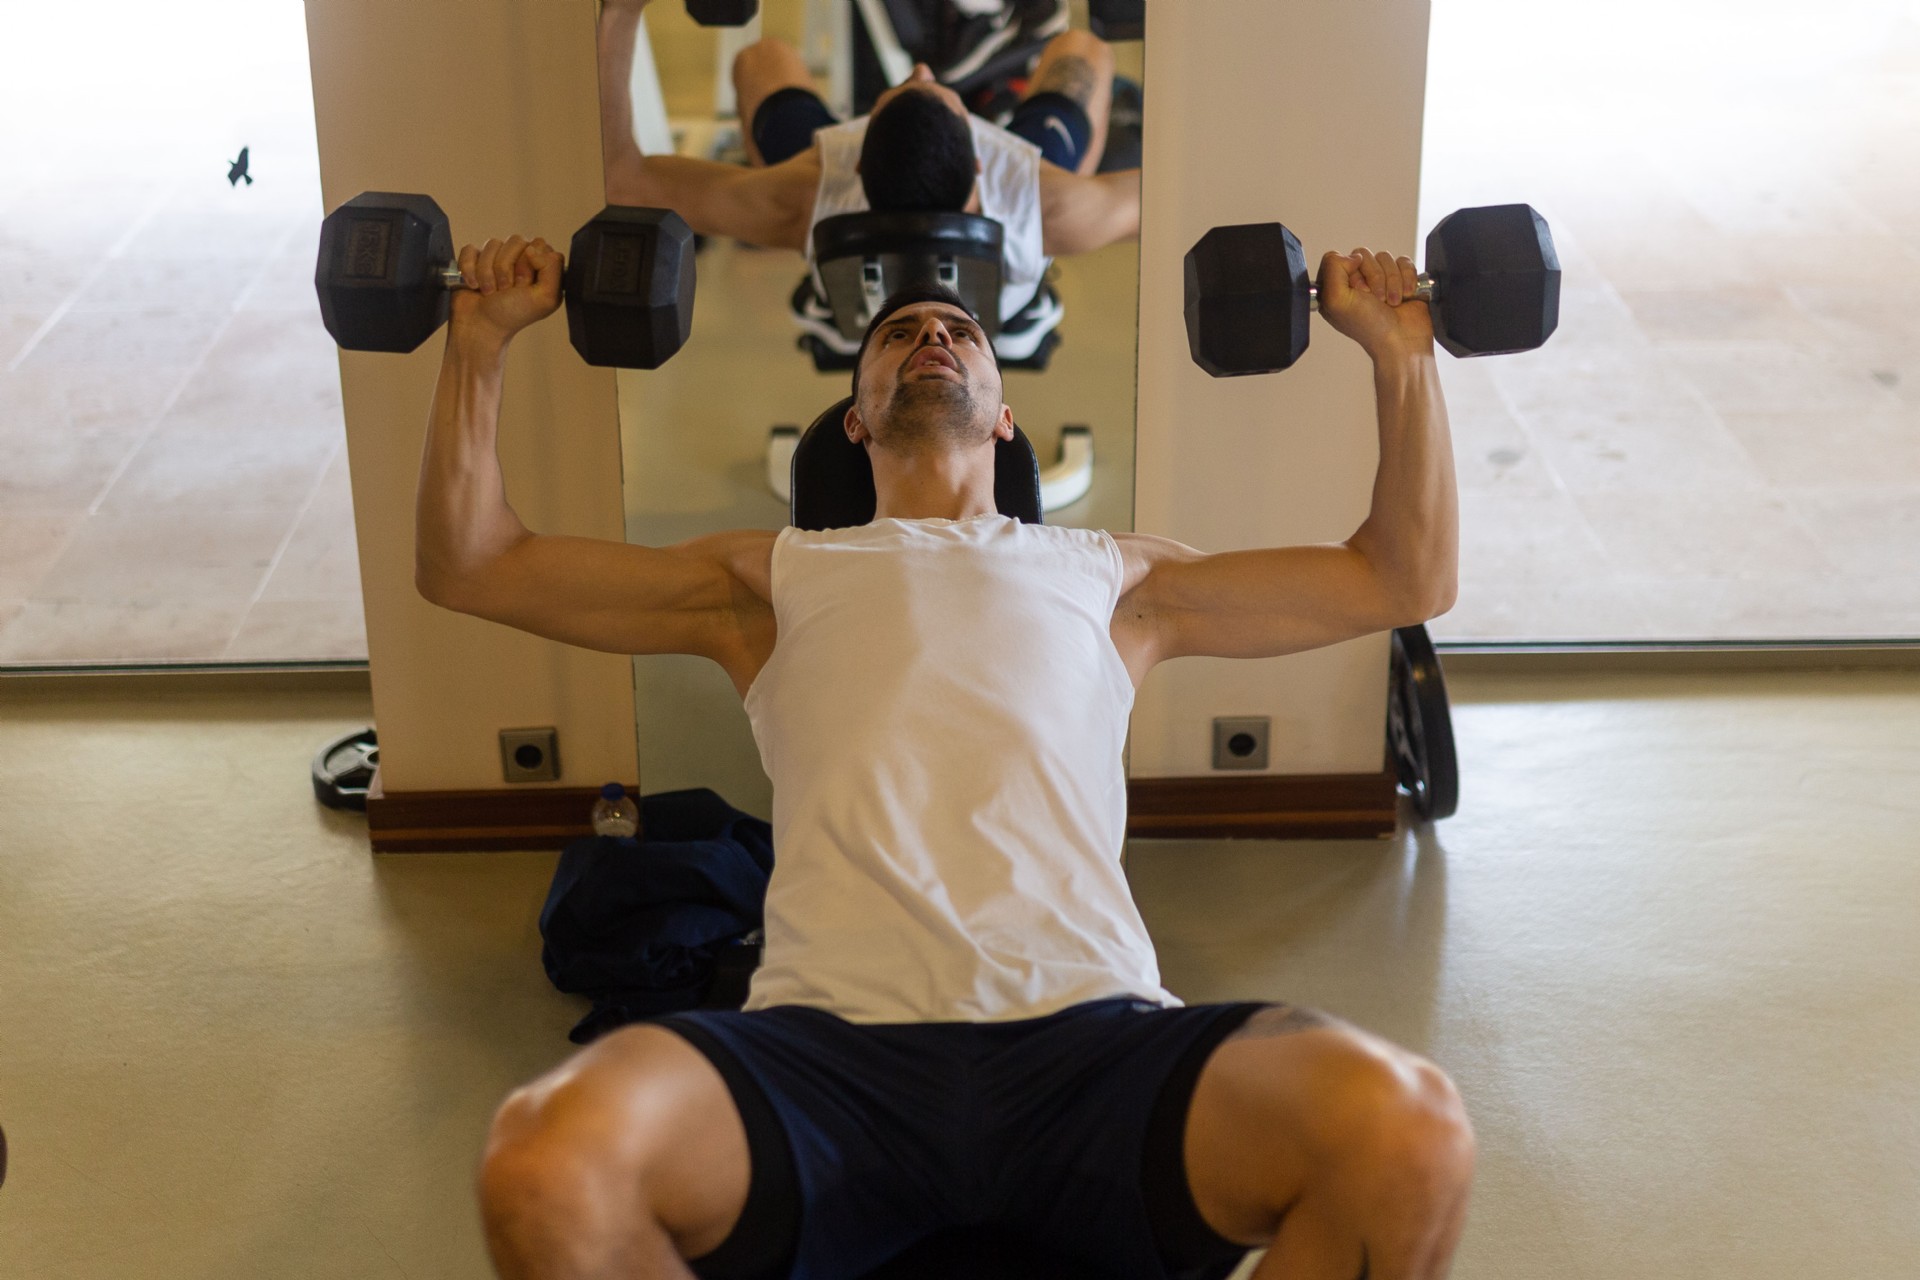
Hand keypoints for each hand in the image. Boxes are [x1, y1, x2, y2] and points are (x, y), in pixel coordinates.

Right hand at [449, 236, 563, 347]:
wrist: (481, 326)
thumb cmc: (513, 315)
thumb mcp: (545, 298)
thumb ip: (552, 269)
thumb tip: (533, 248)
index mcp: (540, 267)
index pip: (539, 244)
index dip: (530, 263)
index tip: (524, 285)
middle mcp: (520, 258)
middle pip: (516, 240)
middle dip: (508, 268)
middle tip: (506, 289)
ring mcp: (496, 257)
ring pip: (493, 244)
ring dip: (488, 273)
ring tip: (489, 291)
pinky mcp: (474, 259)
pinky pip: (471, 249)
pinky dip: (470, 269)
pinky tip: (473, 285)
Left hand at [1316, 248, 1434, 361]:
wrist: (1403, 340)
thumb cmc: (1370, 327)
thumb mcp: (1336, 300)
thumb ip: (1332, 268)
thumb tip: (1353, 256)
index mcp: (1335, 288)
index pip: (1337, 258)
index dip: (1349, 272)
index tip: (1357, 291)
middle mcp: (1356, 282)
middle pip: (1362, 255)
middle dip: (1374, 277)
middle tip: (1377, 299)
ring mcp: (1379, 279)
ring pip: (1385, 257)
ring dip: (1392, 281)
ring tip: (1392, 302)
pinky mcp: (1401, 277)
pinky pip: (1403, 261)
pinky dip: (1407, 278)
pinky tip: (1406, 295)